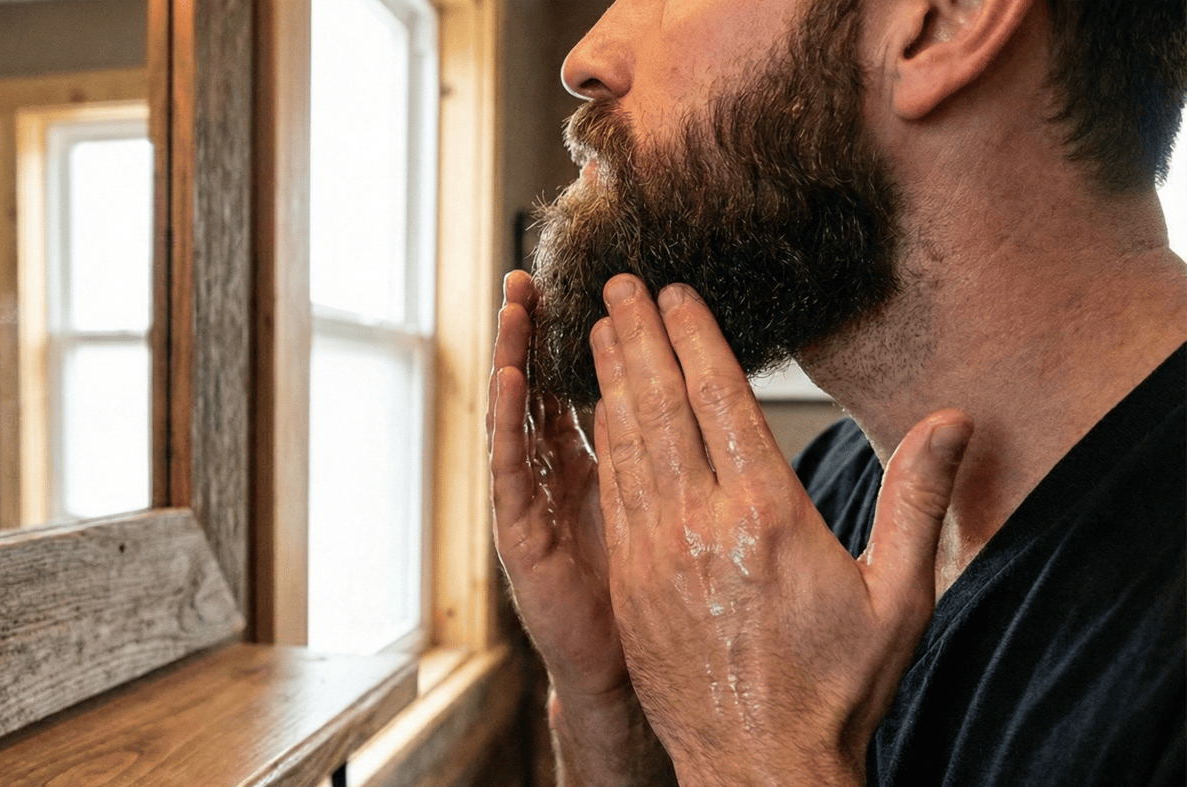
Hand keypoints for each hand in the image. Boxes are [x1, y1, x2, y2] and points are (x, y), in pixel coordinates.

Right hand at [489, 271, 671, 784]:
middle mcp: (577, 480)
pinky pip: (515, 471)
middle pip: (562, 386)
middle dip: (555, 328)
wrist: (647, 690)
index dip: (615, 337)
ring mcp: (547, 507)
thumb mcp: (710, 528)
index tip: (624, 286)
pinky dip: (510, 423)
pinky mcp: (525, 540)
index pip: (616, 387)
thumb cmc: (688, 620)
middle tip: (549, 270)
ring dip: (525, 354)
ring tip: (524, 298)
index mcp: (624, 473)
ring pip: (532, 415)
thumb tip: (756, 406)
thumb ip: (720, 464)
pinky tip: (514, 378)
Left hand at [589, 276, 971, 784]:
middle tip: (616, 282)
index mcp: (766, 514)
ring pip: (624, 443)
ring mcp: (653, 552)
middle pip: (659, 405)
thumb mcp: (898, 596)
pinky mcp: (628, 581)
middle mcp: (699, 523)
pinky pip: (612, 492)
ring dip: (610, 379)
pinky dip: (602, 440)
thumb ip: (917, 499)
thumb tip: (953, 420)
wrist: (758, 761)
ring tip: (600, 328)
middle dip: (637, 336)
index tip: (674, 289)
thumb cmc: (835, 684)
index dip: (693, 335)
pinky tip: (597, 411)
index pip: (719, 398)